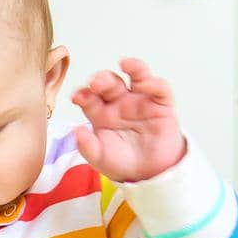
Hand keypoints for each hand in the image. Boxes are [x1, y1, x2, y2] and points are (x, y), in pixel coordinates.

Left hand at [70, 58, 186, 182]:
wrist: (150, 173)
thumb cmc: (122, 162)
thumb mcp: (101, 158)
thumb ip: (88, 147)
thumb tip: (76, 132)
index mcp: (100, 112)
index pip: (89, 97)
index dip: (82, 94)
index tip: (77, 97)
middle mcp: (119, 102)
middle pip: (109, 83)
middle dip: (102, 80)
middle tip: (96, 84)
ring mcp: (140, 100)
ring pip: (137, 76)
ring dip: (132, 67)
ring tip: (125, 63)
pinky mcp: (161, 104)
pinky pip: (159, 89)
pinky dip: (154, 83)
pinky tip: (146, 84)